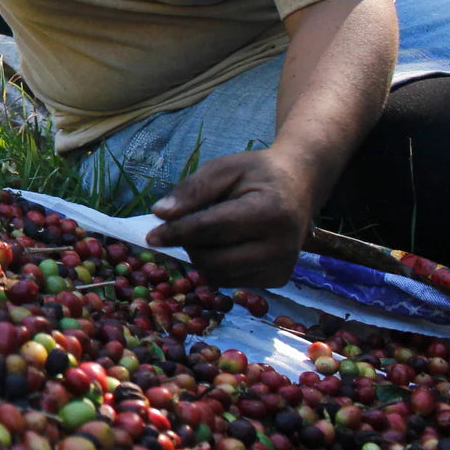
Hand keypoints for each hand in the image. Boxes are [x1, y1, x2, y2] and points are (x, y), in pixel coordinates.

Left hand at [146, 147, 316, 288]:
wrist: (299, 186)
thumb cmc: (257, 174)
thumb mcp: (223, 169)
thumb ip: (192, 190)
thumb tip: (160, 214)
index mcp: (270, 212)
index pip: (211, 230)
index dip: (177, 233)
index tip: (150, 236)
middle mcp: (281, 246)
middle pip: (213, 259)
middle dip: (189, 244)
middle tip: (187, 224)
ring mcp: (281, 267)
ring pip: (218, 275)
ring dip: (200, 256)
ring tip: (208, 231)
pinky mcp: (277, 279)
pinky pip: (229, 281)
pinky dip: (216, 265)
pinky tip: (225, 244)